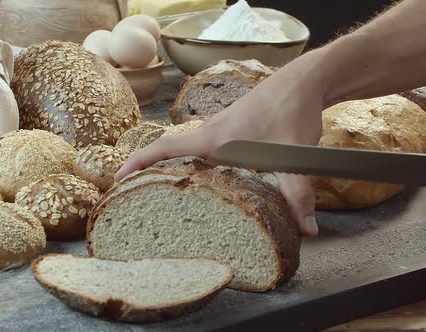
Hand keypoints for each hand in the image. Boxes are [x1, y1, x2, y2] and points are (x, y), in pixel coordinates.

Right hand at [115, 51, 328, 236]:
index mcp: (214, 138)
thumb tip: (308, 231)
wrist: (306, 80)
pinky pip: (204, 146)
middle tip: (136, 198)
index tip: (117, 180)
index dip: (137, 163)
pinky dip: (196, 161)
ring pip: (188, 150)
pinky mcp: (234, 128)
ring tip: (165, 193)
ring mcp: (222, 128)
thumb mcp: (293, 156)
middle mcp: (212, 132)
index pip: (164, 148)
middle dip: (149, 171)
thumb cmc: (292, 110)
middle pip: (170, 151)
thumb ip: (297, 193)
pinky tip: (209, 178)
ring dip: (173, 166)